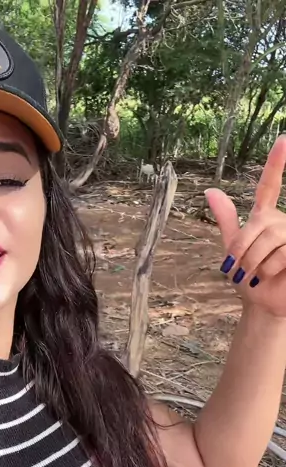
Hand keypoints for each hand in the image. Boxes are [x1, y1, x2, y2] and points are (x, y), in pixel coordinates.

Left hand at [205, 135, 285, 317]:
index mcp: (264, 217)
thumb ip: (226, 220)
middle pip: (259, 225)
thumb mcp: (233, 249)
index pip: (270, 185)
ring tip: (255, 275)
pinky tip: (270, 276)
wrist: (263, 303)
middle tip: (240, 269)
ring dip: (256, 262)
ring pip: (272, 238)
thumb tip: (210, 190)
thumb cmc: (250, 278)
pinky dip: (270, 268)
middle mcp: (281, 222)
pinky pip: (284, 252)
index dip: (276, 163)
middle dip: (244, 250)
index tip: (283, 139)